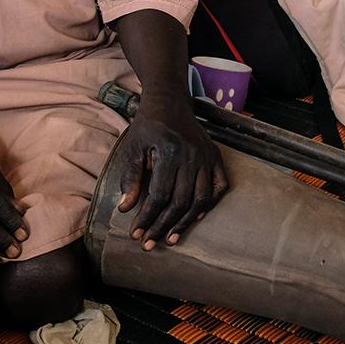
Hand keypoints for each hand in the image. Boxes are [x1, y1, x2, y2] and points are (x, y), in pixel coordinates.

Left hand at [114, 97, 228, 249]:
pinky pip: (219, 186)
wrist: (170, 100)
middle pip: (180, 202)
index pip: (159, 195)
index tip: (135, 233)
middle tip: (149, 243)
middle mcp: (192, 156)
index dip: (147, 217)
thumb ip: (130, 178)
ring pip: (201, 199)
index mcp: (169, 152)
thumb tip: (125, 208)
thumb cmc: (147, 125)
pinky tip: (196, 217)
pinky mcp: (215, 156)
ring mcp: (207, 156)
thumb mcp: (133, 147)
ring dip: (185, 222)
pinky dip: (210, 204)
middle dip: (163, 226)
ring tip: (171, 238)